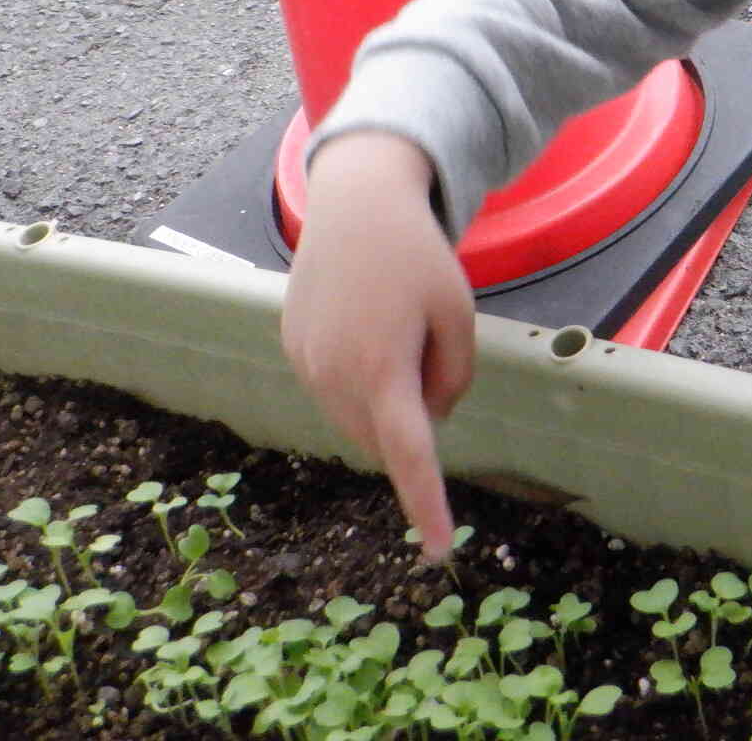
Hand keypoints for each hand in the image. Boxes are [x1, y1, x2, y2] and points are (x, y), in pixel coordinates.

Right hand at [281, 131, 474, 558]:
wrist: (355, 202)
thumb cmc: (416, 254)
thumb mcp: (458, 312)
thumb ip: (454, 377)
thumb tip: (428, 420)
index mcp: (382, 369)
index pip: (408, 455)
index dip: (424, 503)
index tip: (438, 549)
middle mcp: (334, 376)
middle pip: (384, 436)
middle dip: (413, 417)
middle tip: (430, 347)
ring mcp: (306, 364)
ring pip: (356, 417)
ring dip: (384, 399)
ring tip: (395, 326)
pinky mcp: (292, 347)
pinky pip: (334, 388)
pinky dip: (359, 378)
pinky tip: (368, 322)